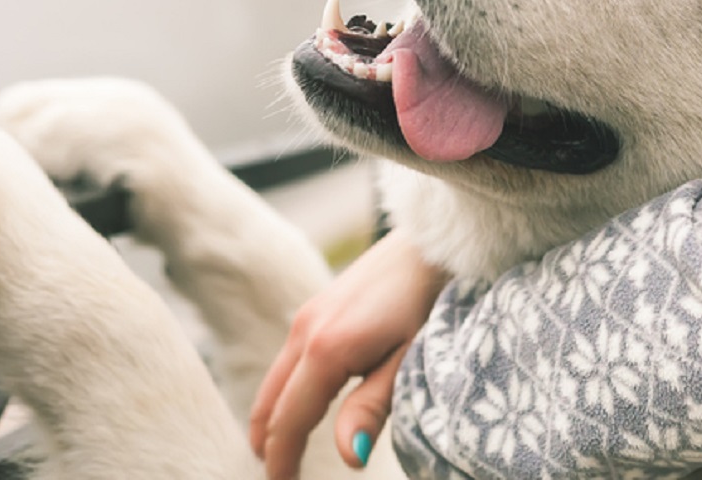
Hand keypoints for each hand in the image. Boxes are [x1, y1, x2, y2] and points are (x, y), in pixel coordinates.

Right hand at [249, 229, 447, 478]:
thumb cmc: (430, 302)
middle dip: (269, 446)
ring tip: (283, 454)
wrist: (432, 245)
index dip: (281, 461)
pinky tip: (300, 409)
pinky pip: (287, 362)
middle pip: (270, 404)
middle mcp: (304, 331)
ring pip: (274, 382)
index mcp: (326, 350)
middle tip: (280, 479)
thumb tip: (348, 457)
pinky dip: (283, 394)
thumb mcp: (408, 360)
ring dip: (273, 420)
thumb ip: (372, 408)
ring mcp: (306, 317)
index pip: (288, 421)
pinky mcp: (315, 309)